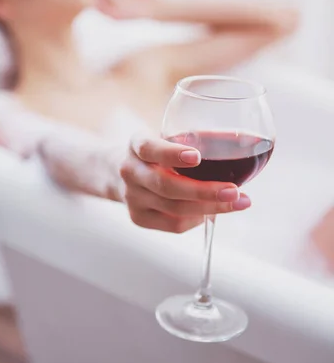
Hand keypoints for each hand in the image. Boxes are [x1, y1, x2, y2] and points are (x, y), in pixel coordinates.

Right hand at [119, 135, 250, 232]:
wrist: (118, 171)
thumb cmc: (155, 152)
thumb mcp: (166, 137)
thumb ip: (196, 139)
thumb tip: (244, 140)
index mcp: (136, 145)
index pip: (150, 149)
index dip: (172, 154)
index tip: (197, 157)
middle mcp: (130, 172)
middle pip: (166, 186)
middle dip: (204, 191)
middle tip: (234, 190)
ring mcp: (132, 198)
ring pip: (174, 209)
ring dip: (210, 208)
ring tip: (237, 202)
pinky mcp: (138, 218)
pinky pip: (174, 224)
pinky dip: (197, 218)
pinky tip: (210, 211)